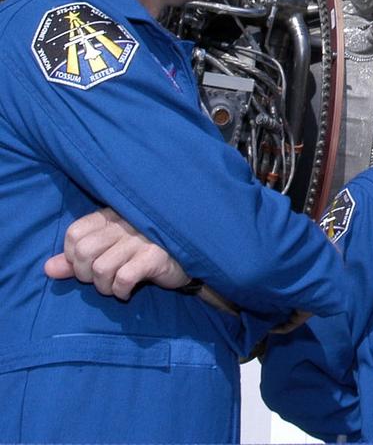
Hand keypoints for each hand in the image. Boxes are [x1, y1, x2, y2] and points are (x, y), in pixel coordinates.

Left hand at [44, 208, 189, 300]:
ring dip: (104, 287)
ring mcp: (142, 239)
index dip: (72, 257)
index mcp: (112, 216)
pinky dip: (120, 291)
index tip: (88, 266)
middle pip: (83, 253)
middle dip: (86, 275)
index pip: (74, 233)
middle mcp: (126, 223)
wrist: (190, 255)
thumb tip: (48, 268)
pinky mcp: (156, 256)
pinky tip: (129, 290)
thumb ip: (77, 259)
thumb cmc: (145, 251)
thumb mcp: (109, 250)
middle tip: (102, 279)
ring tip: (116, 286)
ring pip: (100, 269)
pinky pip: (123, 279)